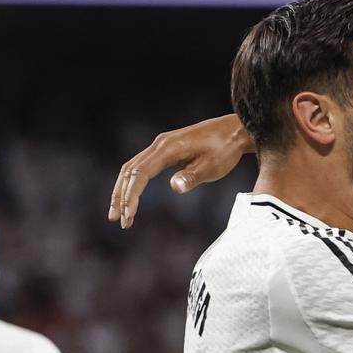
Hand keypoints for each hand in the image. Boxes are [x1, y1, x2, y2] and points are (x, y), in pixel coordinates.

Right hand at [109, 113, 252, 228]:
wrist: (234, 131)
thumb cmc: (224, 150)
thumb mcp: (212, 167)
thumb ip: (192, 177)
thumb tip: (174, 187)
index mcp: (168, 148)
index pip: (141, 173)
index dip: (132, 195)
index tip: (129, 215)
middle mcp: (159, 144)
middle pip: (130, 171)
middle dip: (121, 196)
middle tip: (118, 220)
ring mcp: (161, 146)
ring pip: (132, 168)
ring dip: (123, 190)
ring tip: (118, 214)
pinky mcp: (165, 150)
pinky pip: (142, 166)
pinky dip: (133, 182)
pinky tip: (130, 197)